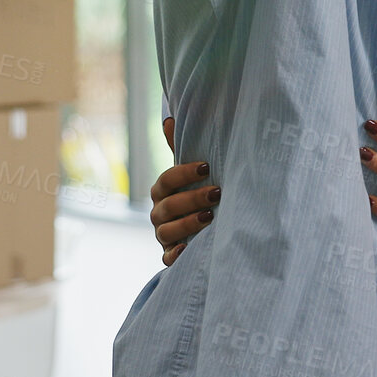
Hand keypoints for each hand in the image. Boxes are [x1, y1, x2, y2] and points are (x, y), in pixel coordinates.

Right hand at [150, 116, 218, 266]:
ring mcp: (163, 235)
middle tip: (217, 193)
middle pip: (168, 206)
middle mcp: (159, 213)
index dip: (184, 173)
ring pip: (166, 231)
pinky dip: (175, 254)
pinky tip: (188, 249)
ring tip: (210, 218)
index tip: (207, 167)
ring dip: (187, 224)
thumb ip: (181, 149)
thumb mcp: (192, 172)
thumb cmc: (197, 192)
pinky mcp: (170, 254)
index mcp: (162, 191)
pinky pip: (167, 257)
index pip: (166, 180)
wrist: (202, 227)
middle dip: (192, 198)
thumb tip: (169, 119)